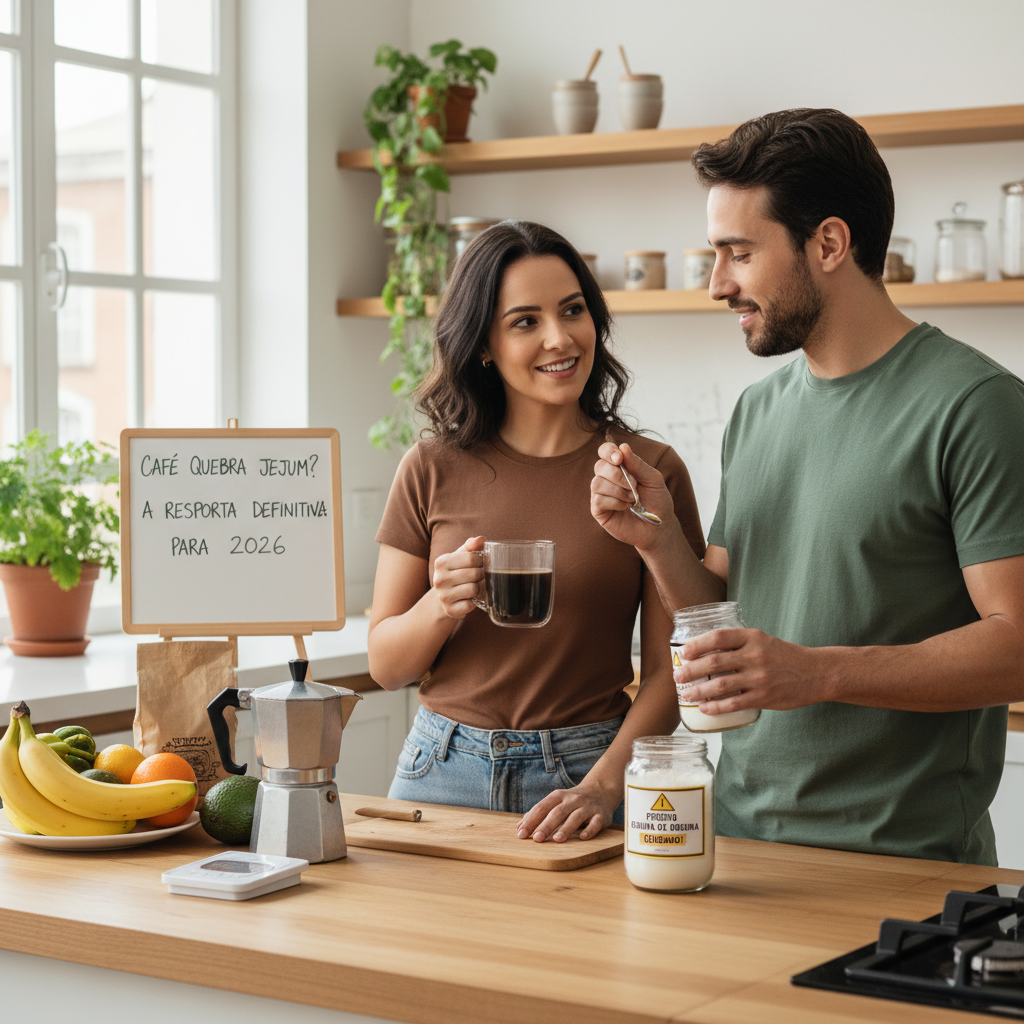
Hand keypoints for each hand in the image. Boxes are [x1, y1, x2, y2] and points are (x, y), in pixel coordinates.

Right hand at [431, 536, 484, 619]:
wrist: (444, 596)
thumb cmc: (456, 572)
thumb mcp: (461, 556)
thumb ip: (471, 546)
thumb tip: (480, 539)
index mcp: (441, 562)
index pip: (472, 558)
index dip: (480, 561)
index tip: (478, 564)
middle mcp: (439, 579)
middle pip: (475, 574)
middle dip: (480, 575)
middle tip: (476, 577)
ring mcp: (443, 596)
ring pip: (474, 589)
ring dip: (477, 589)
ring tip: (471, 587)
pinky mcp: (450, 610)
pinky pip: (471, 604)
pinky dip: (473, 602)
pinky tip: (467, 599)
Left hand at [515, 779, 618, 842]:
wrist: (600, 790)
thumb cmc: (572, 801)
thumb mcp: (555, 802)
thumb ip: (538, 813)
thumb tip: (519, 827)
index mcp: (558, 796)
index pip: (542, 808)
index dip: (531, 820)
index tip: (521, 834)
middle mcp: (572, 800)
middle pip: (557, 812)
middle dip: (546, 825)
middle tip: (536, 839)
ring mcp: (587, 807)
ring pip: (575, 817)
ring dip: (566, 828)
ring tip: (557, 839)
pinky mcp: (601, 815)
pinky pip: (595, 823)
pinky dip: (589, 830)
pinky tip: (583, 837)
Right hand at [590, 442, 675, 550]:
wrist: (659, 527)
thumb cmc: (657, 502)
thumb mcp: (654, 480)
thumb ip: (638, 464)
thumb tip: (623, 447)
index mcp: (619, 467)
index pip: (605, 451)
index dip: (609, 451)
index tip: (619, 458)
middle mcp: (607, 479)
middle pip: (600, 466)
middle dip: (618, 475)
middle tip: (635, 485)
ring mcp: (601, 494)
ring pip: (597, 483)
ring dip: (619, 491)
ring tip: (633, 499)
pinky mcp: (598, 510)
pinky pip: (598, 500)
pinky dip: (615, 502)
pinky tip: (626, 507)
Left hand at [675, 628, 828, 712]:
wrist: (816, 672)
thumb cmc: (784, 656)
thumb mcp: (763, 640)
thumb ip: (738, 644)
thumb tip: (705, 651)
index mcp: (752, 637)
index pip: (718, 637)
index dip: (697, 644)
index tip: (683, 652)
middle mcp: (754, 655)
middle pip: (715, 661)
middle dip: (691, 670)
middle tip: (677, 676)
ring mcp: (759, 677)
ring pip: (721, 684)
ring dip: (699, 690)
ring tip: (686, 694)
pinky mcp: (764, 697)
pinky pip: (734, 703)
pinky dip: (716, 707)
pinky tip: (705, 708)